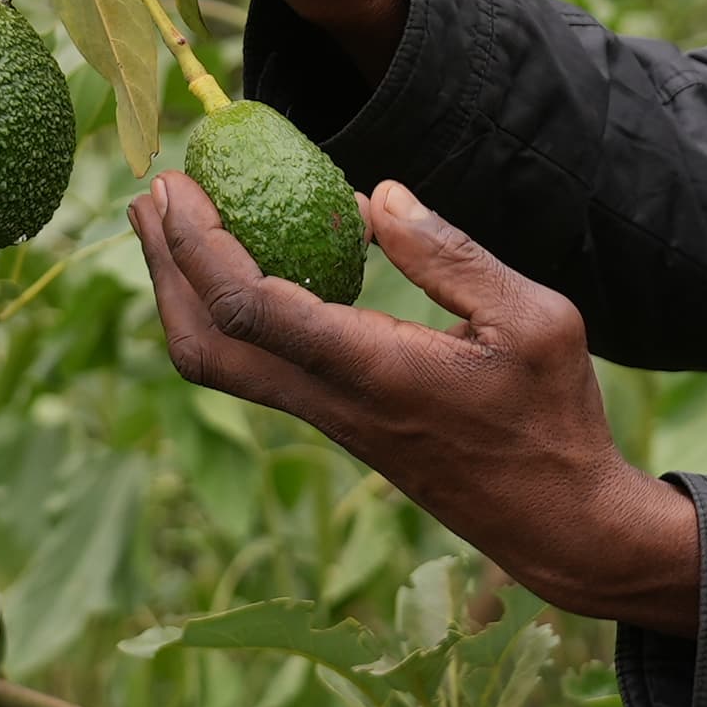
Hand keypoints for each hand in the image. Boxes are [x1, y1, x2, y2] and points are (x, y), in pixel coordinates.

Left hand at [129, 170, 700, 633]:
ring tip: (171, 221)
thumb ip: (451, 257)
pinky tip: (238, 261)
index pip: (251, 309)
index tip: (178, 183)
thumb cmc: (554, 418)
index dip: (200, 243)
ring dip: (179, 292)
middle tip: (151, 192)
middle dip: (163, 265)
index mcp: (373, 371)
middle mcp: (332, 402)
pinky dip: (220, 312)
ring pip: (217, 366)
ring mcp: (327, 420)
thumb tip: (374, 196)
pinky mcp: (335, 425)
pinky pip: (251, 368)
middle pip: (204, 345)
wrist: (555, 524)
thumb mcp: (534, 319)